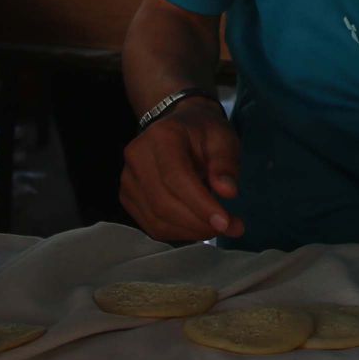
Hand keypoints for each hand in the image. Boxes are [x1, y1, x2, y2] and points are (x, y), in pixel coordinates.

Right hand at [120, 98, 244, 242]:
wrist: (178, 125)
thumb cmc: (202, 132)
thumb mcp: (223, 138)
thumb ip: (226, 163)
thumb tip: (228, 192)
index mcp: (162, 136)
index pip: (176, 177)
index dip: (200, 204)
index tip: (226, 223)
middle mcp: (137, 156)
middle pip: (163, 203)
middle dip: (199, 223)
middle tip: (231, 228)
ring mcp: (128, 178)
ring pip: (156, 220)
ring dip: (190, 232)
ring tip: (217, 228)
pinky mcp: (127, 197)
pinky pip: (151, 225)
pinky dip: (178, 233)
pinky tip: (197, 227)